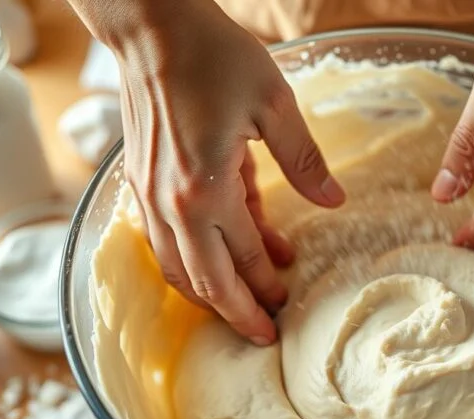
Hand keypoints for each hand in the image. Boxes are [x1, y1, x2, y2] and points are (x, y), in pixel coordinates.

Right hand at [101, 0, 344, 344]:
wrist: (152, 26)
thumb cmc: (214, 57)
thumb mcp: (275, 106)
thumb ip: (305, 161)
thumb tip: (334, 202)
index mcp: (206, 191)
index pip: (244, 260)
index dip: (267, 288)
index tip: (286, 308)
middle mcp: (171, 204)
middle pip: (204, 281)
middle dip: (236, 312)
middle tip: (264, 334)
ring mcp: (148, 195)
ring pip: (176, 267)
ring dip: (209, 291)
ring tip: (241, 304)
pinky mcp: (139, 182)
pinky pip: (163, 239)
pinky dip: (190, 258)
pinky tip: (217, 255)